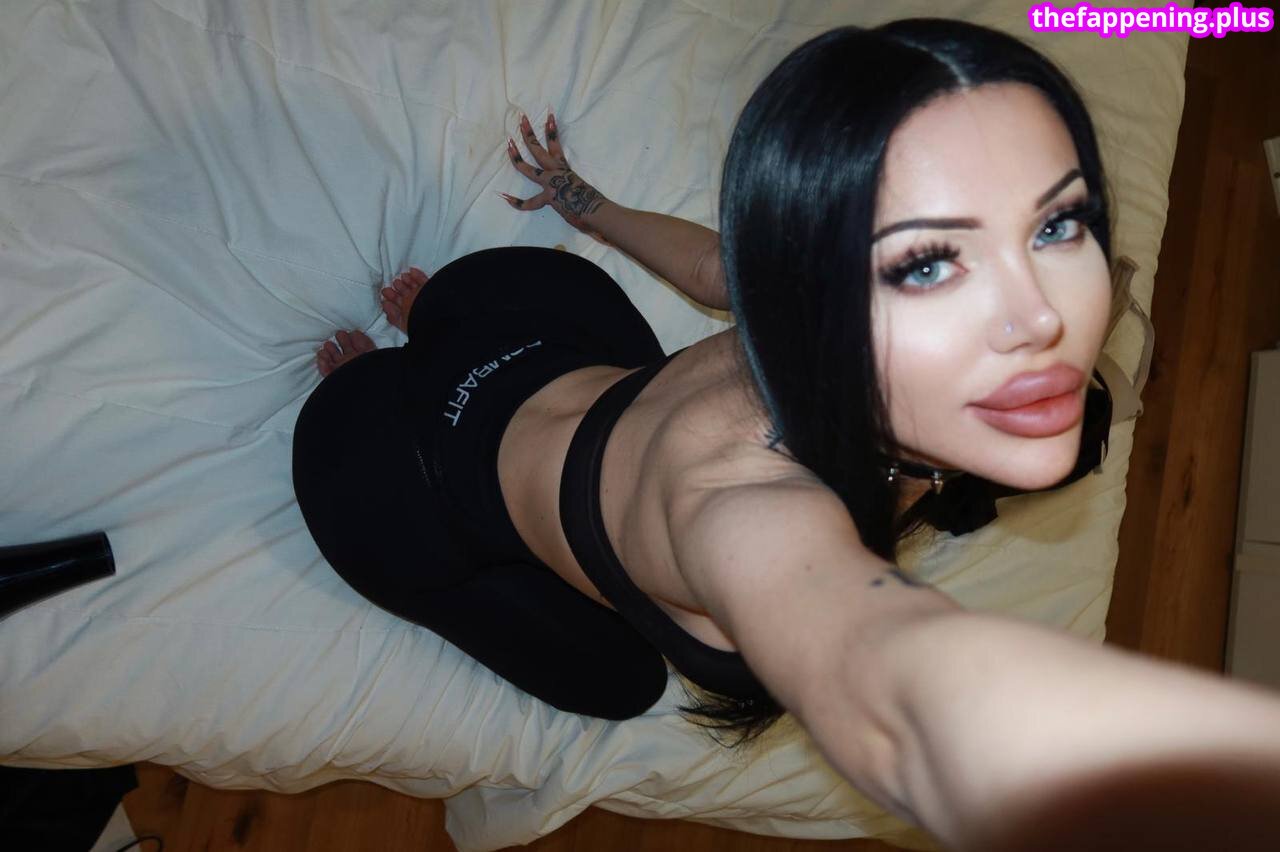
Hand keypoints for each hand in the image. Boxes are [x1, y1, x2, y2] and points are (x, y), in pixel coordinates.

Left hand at [501, 110, 609, 244]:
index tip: (549, 116)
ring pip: (528, 168)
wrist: (598, 210)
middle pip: (538, 149)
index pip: (556, 145)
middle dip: (529, 133)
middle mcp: (556, 172)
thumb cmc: (594, 203)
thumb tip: (570, 194)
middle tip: (522, 118)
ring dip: (517, 156)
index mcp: (564, 169)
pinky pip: (528, 202)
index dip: (551, 130)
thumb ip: (573, 189)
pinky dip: (517, 202)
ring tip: (509, 143)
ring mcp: (550, 184)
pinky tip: (504, 197)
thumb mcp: (582, 189)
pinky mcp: (548, 198)